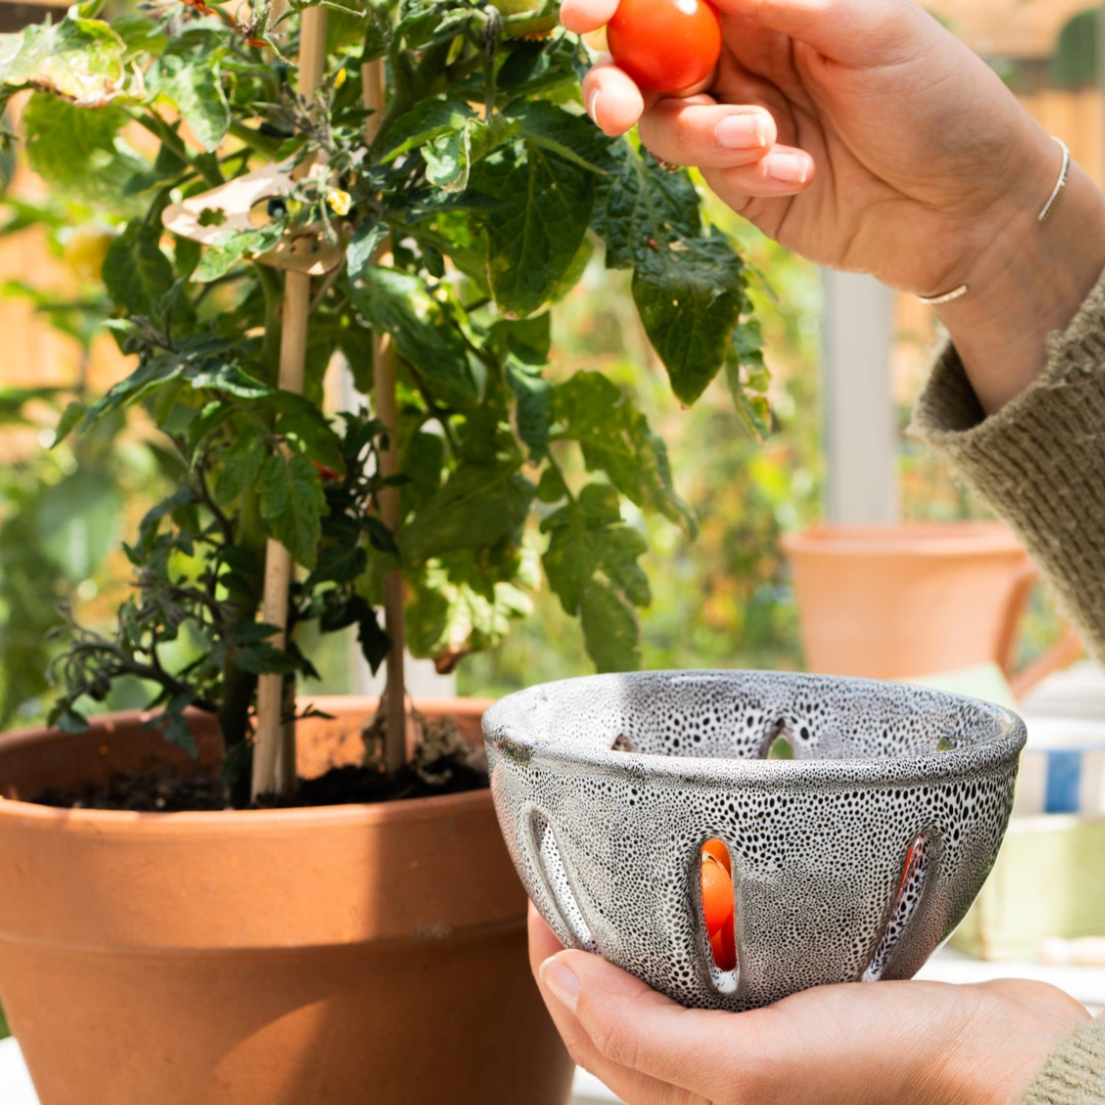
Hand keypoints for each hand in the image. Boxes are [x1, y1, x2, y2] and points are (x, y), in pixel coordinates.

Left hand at [529, 905, 1090, 1104]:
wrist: (987, 1062)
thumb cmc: (875, 1073)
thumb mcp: (748, 1067)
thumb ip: (645, 1035)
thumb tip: (560, 976)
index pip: (585, 1030)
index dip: (550, 960)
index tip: (541, 892)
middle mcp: (710, 1085)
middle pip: (614, 1008)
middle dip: (583, 942)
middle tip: (573, 873)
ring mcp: (747, 1050)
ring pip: (659, 991)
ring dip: (631, 938)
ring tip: (619, 877)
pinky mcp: (782, 1018)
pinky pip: (711, 978)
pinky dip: (689, 938)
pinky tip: (696, 896)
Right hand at [566, 0, 1104, 411]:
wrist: (964, 208)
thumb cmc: (934, 98)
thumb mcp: (863, 24)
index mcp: (766, 1)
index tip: (587, 13)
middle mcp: (741, 54)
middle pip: (640, 57)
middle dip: (616, 81)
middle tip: (615, 107)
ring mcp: (734, 120)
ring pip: (663, 121)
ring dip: (699, 135)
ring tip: (761, 143)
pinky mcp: (739, 182)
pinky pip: (705, 171)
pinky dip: (742, 170)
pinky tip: (799, 173)